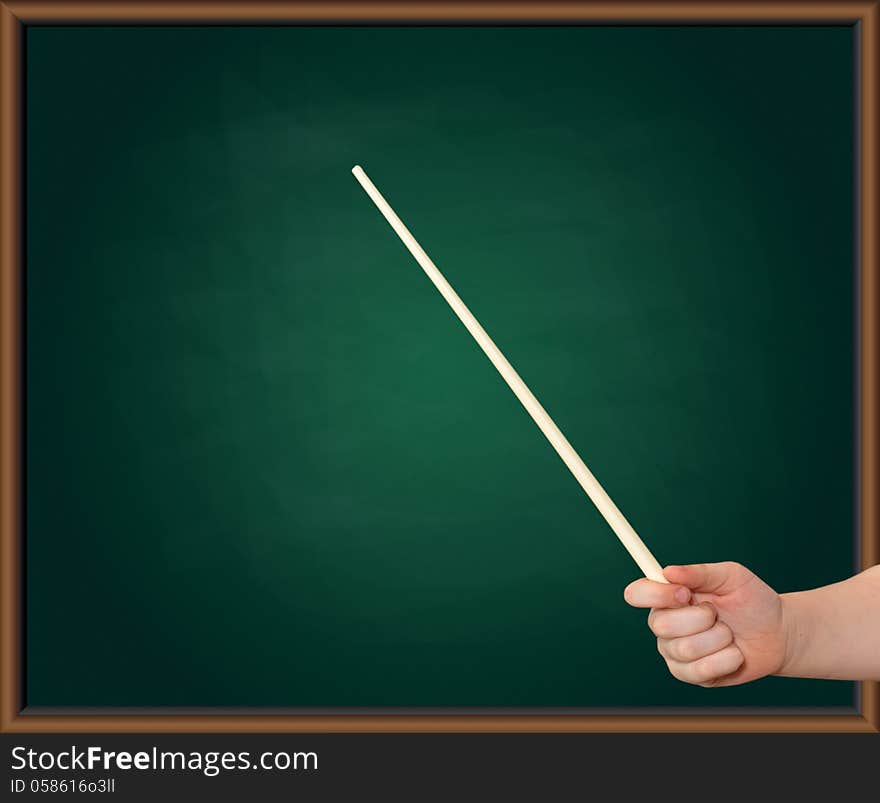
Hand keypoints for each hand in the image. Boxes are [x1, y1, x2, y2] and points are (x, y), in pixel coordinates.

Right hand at [624, 563, 788, 686]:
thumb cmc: (751, 600)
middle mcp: (664, 624)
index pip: (636, 593)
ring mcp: (674, 652)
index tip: (686, 594)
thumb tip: (667, 571)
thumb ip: (699, 572)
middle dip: (700, 619)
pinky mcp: (690, 675)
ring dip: (718, 640)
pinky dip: (726, 660)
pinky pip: (700, 671)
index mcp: (667, 596)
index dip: (656, 595)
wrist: (778, 633)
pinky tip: (733, 653)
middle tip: (717, 614)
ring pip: (684, 649)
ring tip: (729, 634)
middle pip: (660, 625)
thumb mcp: (730, 576)